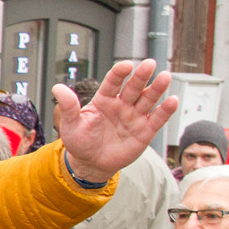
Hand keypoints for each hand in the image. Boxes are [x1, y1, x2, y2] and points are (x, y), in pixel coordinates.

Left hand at [52, 59, 178, 183]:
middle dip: (141, 76)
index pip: (113, 82)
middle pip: (133, 87)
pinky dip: (166, 110)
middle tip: (150, 64)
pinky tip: (172, 100)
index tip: (126, 65)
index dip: (119, 73)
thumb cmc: (80, 141)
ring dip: (157, 88)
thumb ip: (68, 106)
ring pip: (148, 99)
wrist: (91, 164)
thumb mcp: (71, 124)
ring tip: (165, 76)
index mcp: (104, 100)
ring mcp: (135, 116)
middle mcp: (122, 104)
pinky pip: (157, 118)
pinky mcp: (145, 131)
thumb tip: (57, 87)